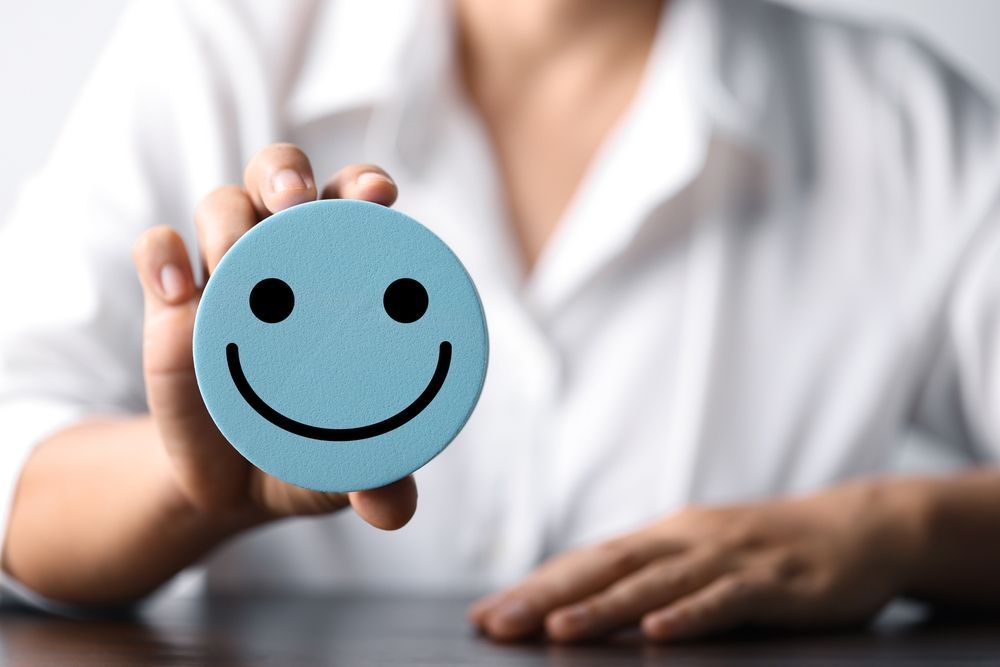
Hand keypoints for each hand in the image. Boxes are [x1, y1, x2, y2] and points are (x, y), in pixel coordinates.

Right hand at [132, 143, 414, 526]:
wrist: (232, 481)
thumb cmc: (307, 450)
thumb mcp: (342, 466)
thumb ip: (375, 479)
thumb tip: (394, 510)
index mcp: (340, 279)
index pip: (354, 207)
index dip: (364, 184)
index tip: (380, 195)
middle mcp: (284, 262)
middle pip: (279, 178)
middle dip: (287, 171)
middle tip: (298, 201)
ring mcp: (224, 278)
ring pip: (220, 204)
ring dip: (230, 214)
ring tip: (237, 254)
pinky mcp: (171, 305)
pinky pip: (156, 252)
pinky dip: (161, 257)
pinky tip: (177, 291)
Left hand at [469, 479, 925, 641]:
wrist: (860, 527)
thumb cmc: (769, 548)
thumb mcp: (703, 554)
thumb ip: (653, 574)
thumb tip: (589, 600)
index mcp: (665, 536)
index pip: (586, 561)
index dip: (534, 586)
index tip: (485, 613)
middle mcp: (686, 539)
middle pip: (604, 567)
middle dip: (545, 596)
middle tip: (493, 623)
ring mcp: (728, 557)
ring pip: (654, 583)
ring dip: (602, 607)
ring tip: (555, 631)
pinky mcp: (772, 581)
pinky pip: (725, 600)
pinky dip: (689, 615)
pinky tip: (657, 632)